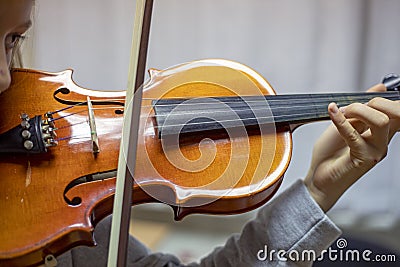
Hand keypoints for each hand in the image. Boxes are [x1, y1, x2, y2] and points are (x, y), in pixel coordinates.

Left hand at [304, 84, 399, 211]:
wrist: (318, 177)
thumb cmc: (331, 153)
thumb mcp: (345, 122)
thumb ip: (362, 106)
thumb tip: (380, 87)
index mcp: (381, 131)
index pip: (397, 110)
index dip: (383, 99)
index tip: (362, 98)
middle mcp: (383, 141)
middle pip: (396, 113)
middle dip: (374, 102)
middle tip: (352, 107)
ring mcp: (375, 151)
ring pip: (380, 121)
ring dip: (357, 110)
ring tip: (340, 113)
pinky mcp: (363, 158)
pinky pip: (354, 134)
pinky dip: (340, 120)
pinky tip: (332, 112)